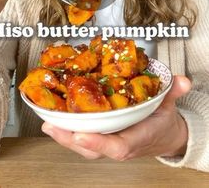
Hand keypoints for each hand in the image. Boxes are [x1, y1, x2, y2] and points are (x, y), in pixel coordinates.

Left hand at [42, 76, 190, 160]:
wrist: (163, 135)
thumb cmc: (162, 120)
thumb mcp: (169, 104)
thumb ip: (173, 92)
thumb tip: (182, 81)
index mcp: (137, 137)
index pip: (118, 146)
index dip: (99, 142)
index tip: (82, 135)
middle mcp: (120, 143)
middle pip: (93, 149)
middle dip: (71, 139)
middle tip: (52, 125)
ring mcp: (109, 142)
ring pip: (83, 145)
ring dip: (64, 135)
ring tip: (47, 121)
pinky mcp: (102, 137)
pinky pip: (82, 138)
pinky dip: (67, 131)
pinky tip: (53, 120)